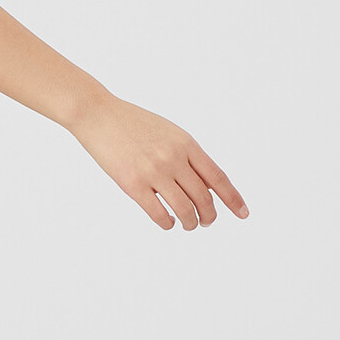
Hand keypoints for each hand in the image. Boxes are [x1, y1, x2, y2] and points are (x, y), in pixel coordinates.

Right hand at [68, 92, 248, 230]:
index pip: (218, 178)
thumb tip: (204, 184)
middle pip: (204, 197)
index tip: (243, 213)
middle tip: (207, 221)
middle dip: (209, 215)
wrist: (97, 114)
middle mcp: (173, 158)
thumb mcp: (168, 132)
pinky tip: (168, 222)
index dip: (233, 198)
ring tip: (188, 225)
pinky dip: (167, 222)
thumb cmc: (130, 122)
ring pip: (184, 209)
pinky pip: (158, 212)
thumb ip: (186, 154)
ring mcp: (153, 172)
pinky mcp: (131, 183)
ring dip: (190, 222)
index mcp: (186, 144)